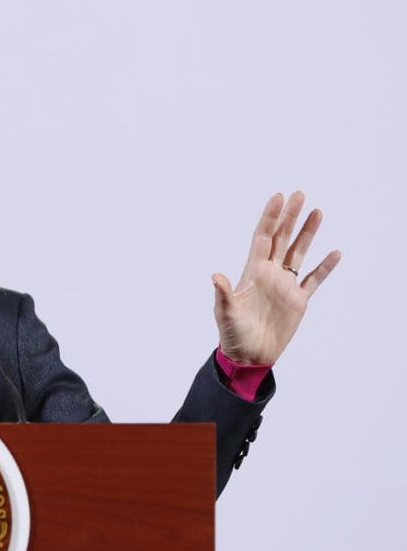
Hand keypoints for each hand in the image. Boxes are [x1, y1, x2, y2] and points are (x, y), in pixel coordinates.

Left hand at [213, 191, 340, 364]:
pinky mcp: (298, 301)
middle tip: (299, 194)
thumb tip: (215, 277)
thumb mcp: (225, 313)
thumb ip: (223, 294)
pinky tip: (334, 253)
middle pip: (282, 239)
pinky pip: (314, 280)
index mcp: (252, 272)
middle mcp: (269, 274)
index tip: (278, 197)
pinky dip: (325, 267)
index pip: (262, 238)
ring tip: (317, 212)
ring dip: (308, 233)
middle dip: (290, 217)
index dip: (270, 218)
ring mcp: (285, 286)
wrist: (248, 356)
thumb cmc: (232, 334)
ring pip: (299, 253)